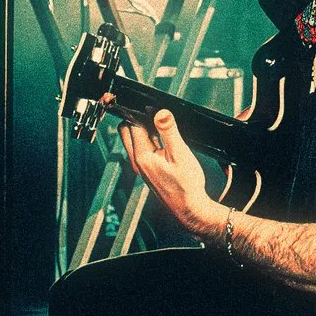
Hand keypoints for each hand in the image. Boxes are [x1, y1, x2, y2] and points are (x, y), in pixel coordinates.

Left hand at [120, 106, 221, 236]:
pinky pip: (142, 147)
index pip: (134, 124)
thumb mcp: (181, 155)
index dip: (143, 112)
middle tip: (157, 117)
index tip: (155, 108)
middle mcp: (137, 161)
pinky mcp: (146, 169)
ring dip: (145, 129)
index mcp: (143, 156)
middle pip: (127, 130)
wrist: (189, 208)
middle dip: (138, 119)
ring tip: (164, 129)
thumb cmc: (187, 186)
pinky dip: (150, 139)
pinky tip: (165, 141)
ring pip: (134, 138)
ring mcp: (140, 166)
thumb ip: (169, 132)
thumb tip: (160, 112)